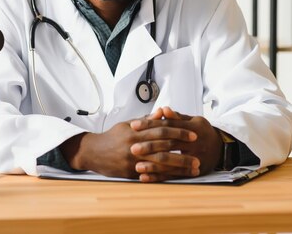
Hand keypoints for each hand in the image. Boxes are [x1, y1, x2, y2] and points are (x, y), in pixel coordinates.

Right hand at [59, 119, 198, 179]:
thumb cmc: (113, 136)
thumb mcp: (128, 124)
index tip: (193, 134)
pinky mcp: (130, 172)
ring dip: (178, 166)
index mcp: (136, 131)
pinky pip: (150, 175)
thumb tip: (163, 112)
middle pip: (164, 147)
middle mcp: (135, 145)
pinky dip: (165, 176)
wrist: (93, 152)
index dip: (179, 131)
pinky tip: (176, 178)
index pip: (162, 129)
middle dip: (183, 151)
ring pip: (160, 163)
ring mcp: (133, 160)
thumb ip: (147, 120)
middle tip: (198, 154)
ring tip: (193, 168)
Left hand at [129, 106, 222, 181]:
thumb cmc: (203, 132)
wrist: (222, 148)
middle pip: (169, 144)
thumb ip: (177, 117)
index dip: (151, 124)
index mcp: (193, 127)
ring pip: (172, 161)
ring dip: (154, 165)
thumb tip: (163, 109)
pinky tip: (146, 177)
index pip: (168, 125)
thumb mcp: (193, 120)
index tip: (134, 126)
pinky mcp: (194, 170)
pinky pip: (174, 175)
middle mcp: (194, 142)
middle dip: (150, 146)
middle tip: (133, 148)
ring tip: (137, 166)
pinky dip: (159, 177)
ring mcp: (195, 157)